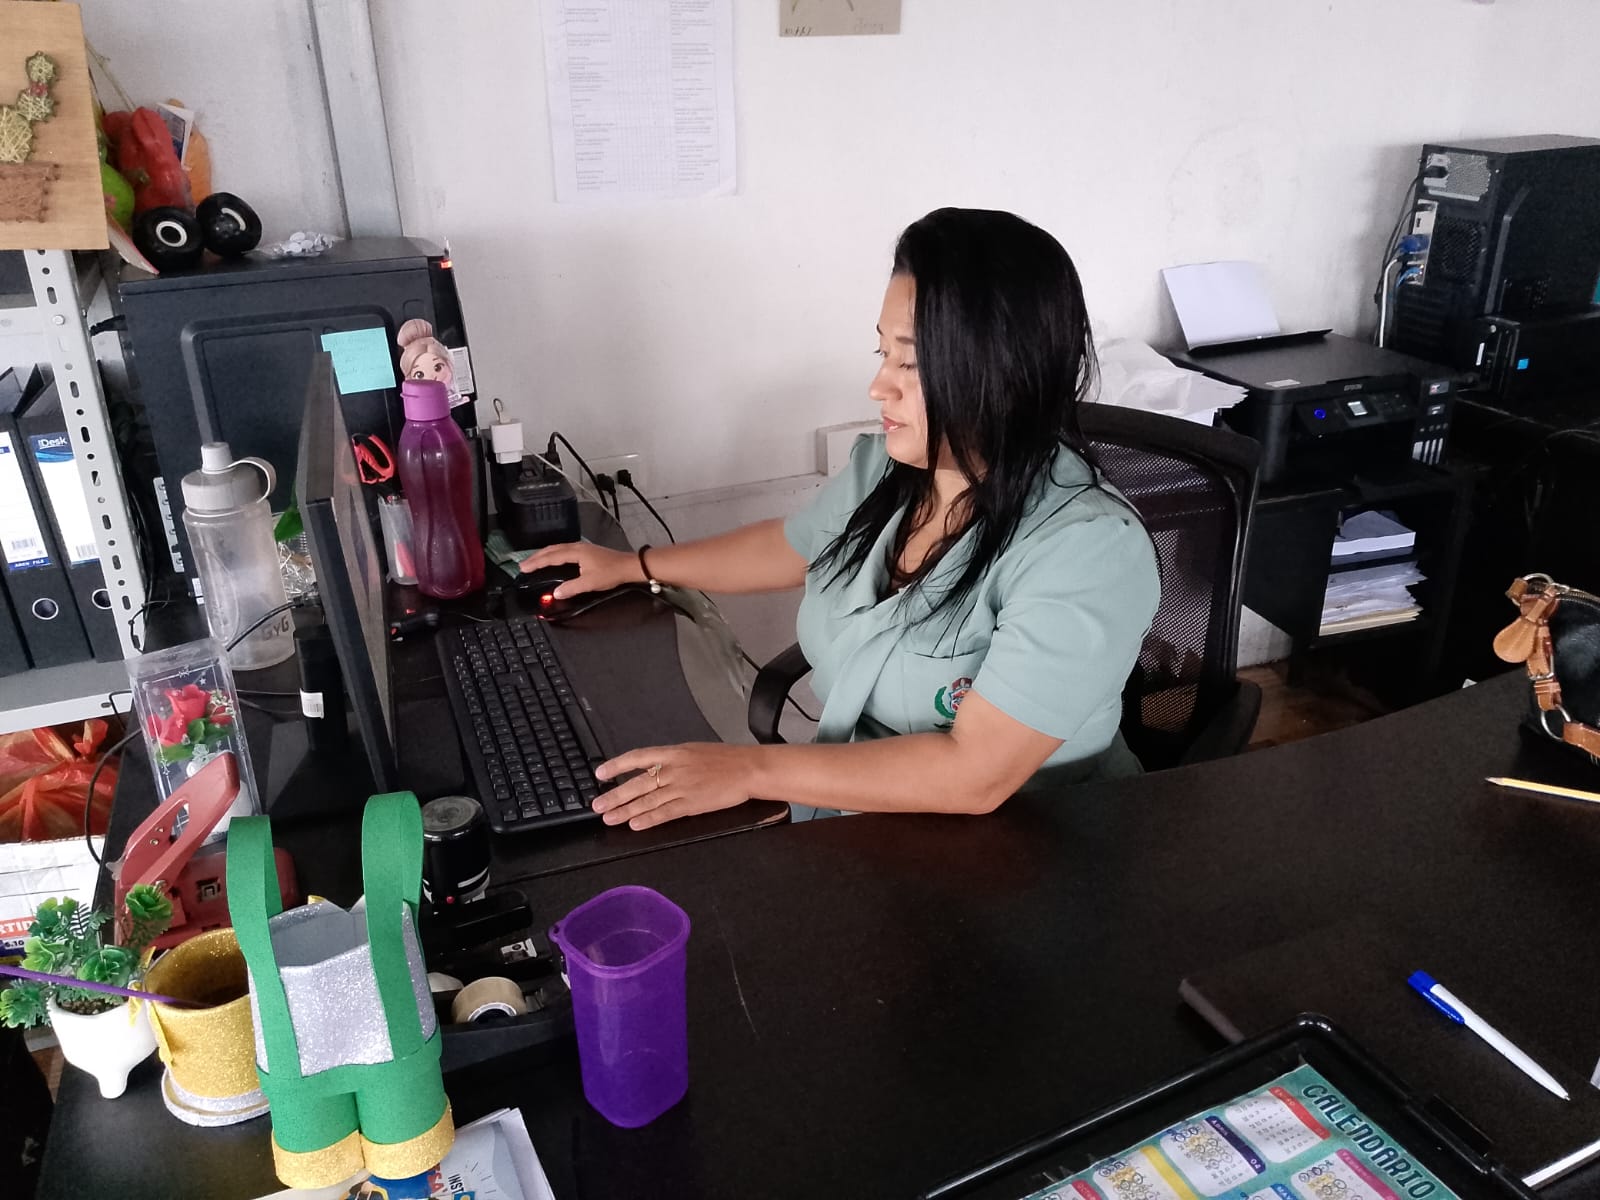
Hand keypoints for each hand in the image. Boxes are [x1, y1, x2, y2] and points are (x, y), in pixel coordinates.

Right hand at [519, 541, 641, 598]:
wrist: (629, 566)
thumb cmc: (611, 573)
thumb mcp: (590, 583)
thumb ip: (571, 588)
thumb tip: (556, 593)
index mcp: (576, 552)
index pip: (551, 557)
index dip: (536, 562)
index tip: (524, 568)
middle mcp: (577, 547)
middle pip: (551, 549)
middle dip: (536, 557)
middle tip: (523, 564)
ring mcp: (582, 547)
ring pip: (557, 548)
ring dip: (544, 554)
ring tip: (533, 561)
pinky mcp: (586, 551)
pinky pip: (563, 550)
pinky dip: (553, 554)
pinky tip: (552, 558)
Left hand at [593, 743, 757, 829]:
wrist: (748, 768)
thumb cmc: (725, 759)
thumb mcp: (694, 750)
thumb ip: (673, 759)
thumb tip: (653, 768)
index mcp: (673, 752)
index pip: (637, 757)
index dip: (616, 765)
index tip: (600, 773)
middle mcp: (673, 769)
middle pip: (637, 783)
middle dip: (615, 795)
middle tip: (597, 805)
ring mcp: (682, 787)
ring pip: (647, 800)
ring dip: (626, 811)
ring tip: (609, 819)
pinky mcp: (691, 804)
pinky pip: (665, 813)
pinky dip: (648, 820)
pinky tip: (635, 825)